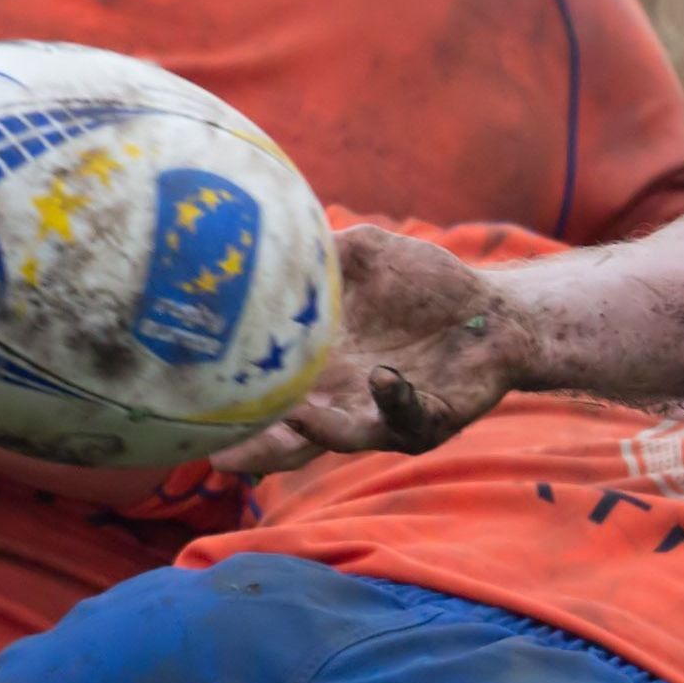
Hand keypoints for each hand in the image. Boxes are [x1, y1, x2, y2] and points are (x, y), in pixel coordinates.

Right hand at [211, 223, 530, 473]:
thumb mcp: (365, 254)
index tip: (190, 413)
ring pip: (346, 438)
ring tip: (295, 415)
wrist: (493, 305)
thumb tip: (272, 228)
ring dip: (319, 432)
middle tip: (223, 454)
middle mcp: (344, 401)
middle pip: (292, 438)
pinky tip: (381, 378)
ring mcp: (386, 414)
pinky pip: (409, 418)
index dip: (232, 408)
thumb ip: (322, 249)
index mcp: (319, 366)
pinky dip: (393, 402)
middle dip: (260, 448)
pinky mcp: (433, 417)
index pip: (267, 393)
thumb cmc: (423, 283)